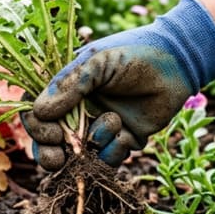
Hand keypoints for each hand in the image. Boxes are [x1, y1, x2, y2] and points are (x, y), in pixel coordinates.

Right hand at [23, 0, 214, 170]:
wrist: (176, 62)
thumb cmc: (132, 53)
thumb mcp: (96, 62)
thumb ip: (68, 85)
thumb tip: (39, 113)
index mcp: (67, 91)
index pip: (38, 117)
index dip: (38, 130)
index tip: (51, 134)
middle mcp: (79, 112)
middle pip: (51, 145)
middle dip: (51, 155)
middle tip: (60, 157)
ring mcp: (101, 128)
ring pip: (80, 156)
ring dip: (93, 145)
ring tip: (113, 122)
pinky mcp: (124, 141)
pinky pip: (108, 159)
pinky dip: (114, 151)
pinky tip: (125, 131)